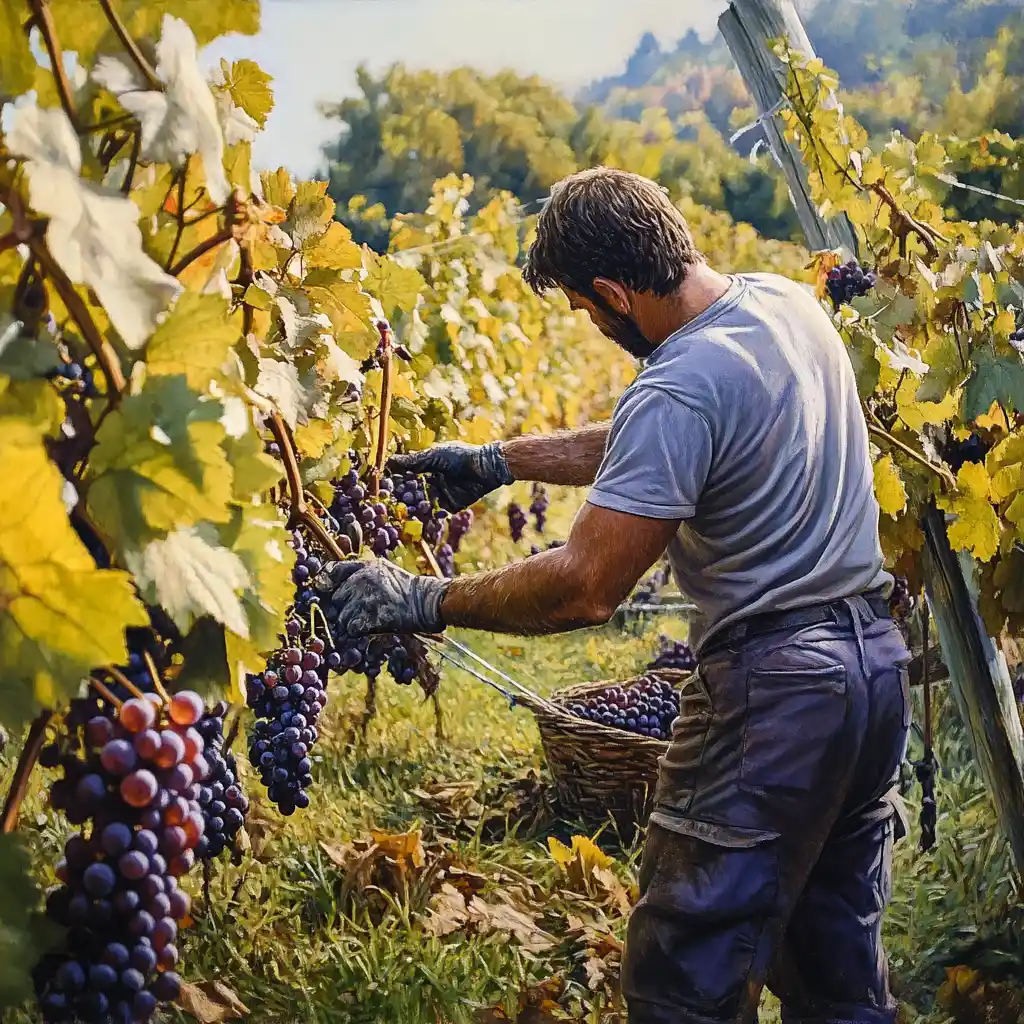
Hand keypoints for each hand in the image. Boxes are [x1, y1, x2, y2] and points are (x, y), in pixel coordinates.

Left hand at [315, 559, 450, 637]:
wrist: (424, 602)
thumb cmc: (405, 587)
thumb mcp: (384, 569)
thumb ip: (362, 571)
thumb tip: (338, 578)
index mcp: (364, 568)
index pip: (333, 573)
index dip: (329, 583)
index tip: (331, 591)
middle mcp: (360, 581)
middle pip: (336, 599)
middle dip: (344, 606)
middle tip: (359, 610)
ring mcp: (363, 600)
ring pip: (341, 617)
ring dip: (350, 621)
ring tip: (367, 619)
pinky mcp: (369, 618)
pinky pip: (351, 629)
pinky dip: (358, 631)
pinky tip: (370, 626)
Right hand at [386, 441, 513, 512]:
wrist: (484, 467)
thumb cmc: (459, 456)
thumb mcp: (434, 456)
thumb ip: (413, 462)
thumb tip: (389, 461)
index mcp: (426, 469)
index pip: (407, 478)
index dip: (396, 483)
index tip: (384, 488)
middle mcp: (432, 483)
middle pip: (413, 494)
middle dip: (403, 500)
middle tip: (391, 506)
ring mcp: (441, 496)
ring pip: (423, 505)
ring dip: (413, 510)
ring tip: (403, 515)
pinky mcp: (451, 507)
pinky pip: (437, 514)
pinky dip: (428, 517)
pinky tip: (419, 521)